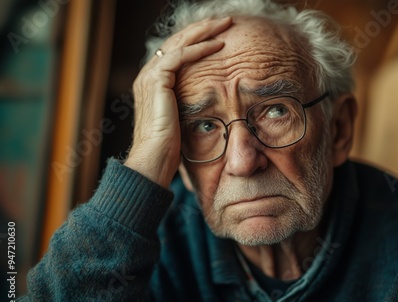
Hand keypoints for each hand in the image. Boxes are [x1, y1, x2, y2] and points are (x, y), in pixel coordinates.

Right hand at [125, 17, 231, 187]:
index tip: (219, 35)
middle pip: (177, 41)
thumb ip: (189, 105)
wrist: (153, 160)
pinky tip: (218, 45)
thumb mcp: (182, 121)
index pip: (176, 52)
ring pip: (179, 43)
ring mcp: (150, 76)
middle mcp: (148, 75)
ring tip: (225, 24)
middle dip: (202, 29)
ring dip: (204, 31)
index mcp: (153, 83)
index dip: (197, 41)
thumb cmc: (169, 149)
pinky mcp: (156, 80)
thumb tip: (209, 104)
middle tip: (224, 21)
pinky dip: (200, 48)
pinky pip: (180, 56)